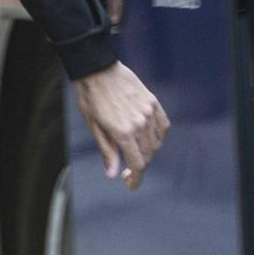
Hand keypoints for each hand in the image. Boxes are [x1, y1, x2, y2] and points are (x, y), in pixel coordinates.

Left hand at [73, 62, 169, 189]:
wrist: (97, 69)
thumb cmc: (91, 98)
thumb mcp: (94, 127)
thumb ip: (107, 152)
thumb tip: (112, 174)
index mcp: (123, 133)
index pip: (138, 164)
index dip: (136, 179)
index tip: (131, 185)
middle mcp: (139, 124)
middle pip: (148, 155)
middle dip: (140, 166)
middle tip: (129, 170)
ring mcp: (148, 112)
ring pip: (156, 143)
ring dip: (149, 152)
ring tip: (136, 152)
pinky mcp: (152, 102)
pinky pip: (163, 126)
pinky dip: (159, 136)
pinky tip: (150, 138)